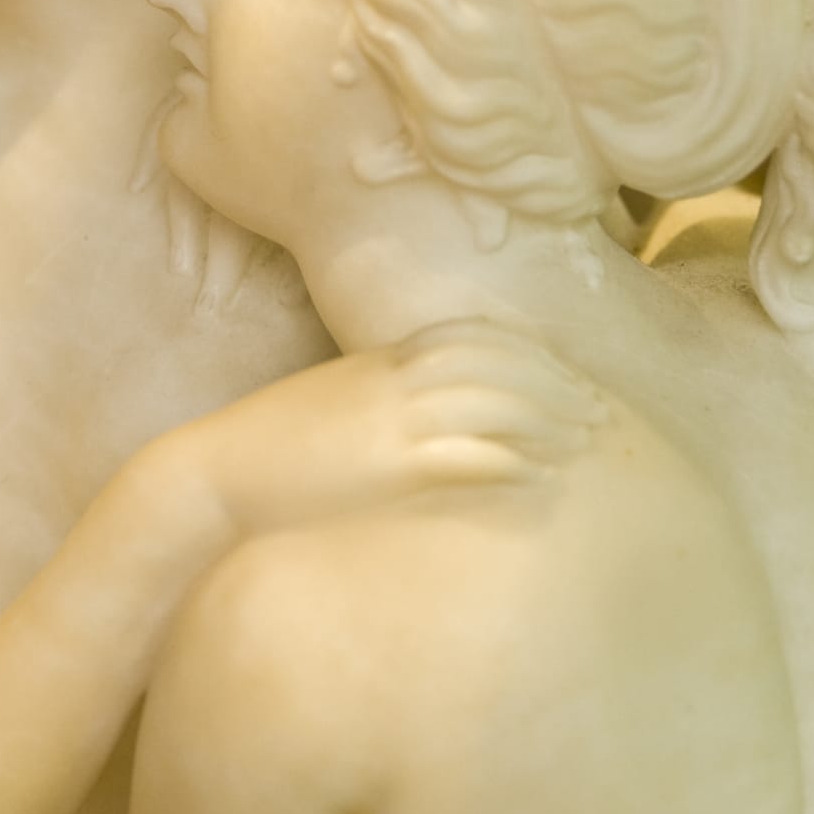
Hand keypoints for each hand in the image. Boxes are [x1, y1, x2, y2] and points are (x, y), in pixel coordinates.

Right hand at [160, 320, 607, 539]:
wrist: (216, 474)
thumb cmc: (268, 449)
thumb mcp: (328, 403)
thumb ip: (377, 395)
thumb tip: (422, 410)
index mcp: (378, 362)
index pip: (472, 339)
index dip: (527, 356)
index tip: (563, 375)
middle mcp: (391, 381)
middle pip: (494, 366)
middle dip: (553, 385)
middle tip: (597, 408)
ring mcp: (390, 420)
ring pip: (493, 405)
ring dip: (547, 421)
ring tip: (585, 441)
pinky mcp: (387, 464)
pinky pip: (465, 454)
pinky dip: (510, 460)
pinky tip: (539, 474)